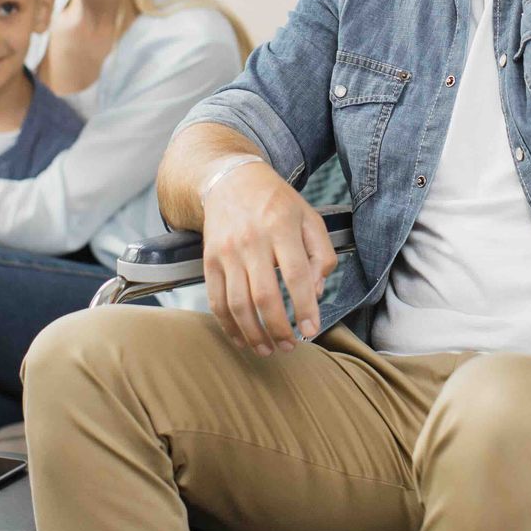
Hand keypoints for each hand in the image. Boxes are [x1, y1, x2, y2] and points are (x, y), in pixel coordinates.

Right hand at [200, 161, 337, 356]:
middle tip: (290, 346)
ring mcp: (227, 251)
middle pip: (264, 296)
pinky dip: (228, 326)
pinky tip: (242, 339)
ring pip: (237, 304)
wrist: (231, 180)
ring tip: (268, 350)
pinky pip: (216, 300)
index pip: (296, 275)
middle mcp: (251, 239)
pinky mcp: (209, 260)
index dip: (305, 307)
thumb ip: (321, 254)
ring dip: (253, 334)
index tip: (311, 330)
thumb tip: (315, 292)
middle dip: (278, 329)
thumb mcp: (310, 217)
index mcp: (281, 226)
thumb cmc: (276, 202)